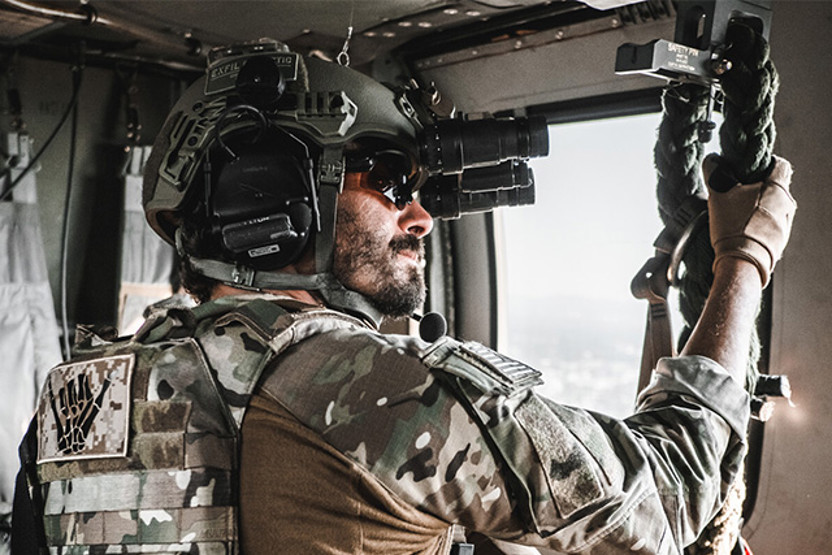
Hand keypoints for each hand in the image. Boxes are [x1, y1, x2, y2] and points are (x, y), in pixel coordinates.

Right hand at [703, 154, 796, 286]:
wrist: (741, 263)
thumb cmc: (733, 227)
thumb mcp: (718, 194)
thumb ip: (715, 173)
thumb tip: (712, 160)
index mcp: (776, 187)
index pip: (779, 164)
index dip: (764, 163)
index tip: (749, 169)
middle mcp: (787, 204)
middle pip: (775, 186)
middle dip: (757, 187)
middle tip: (737, 192)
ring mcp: (785, 223)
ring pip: (773, 206)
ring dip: (758, 206)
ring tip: (737, 213)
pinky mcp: (780, 240)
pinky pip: (771, 224)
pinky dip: (759, 223)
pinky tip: (742, 229)